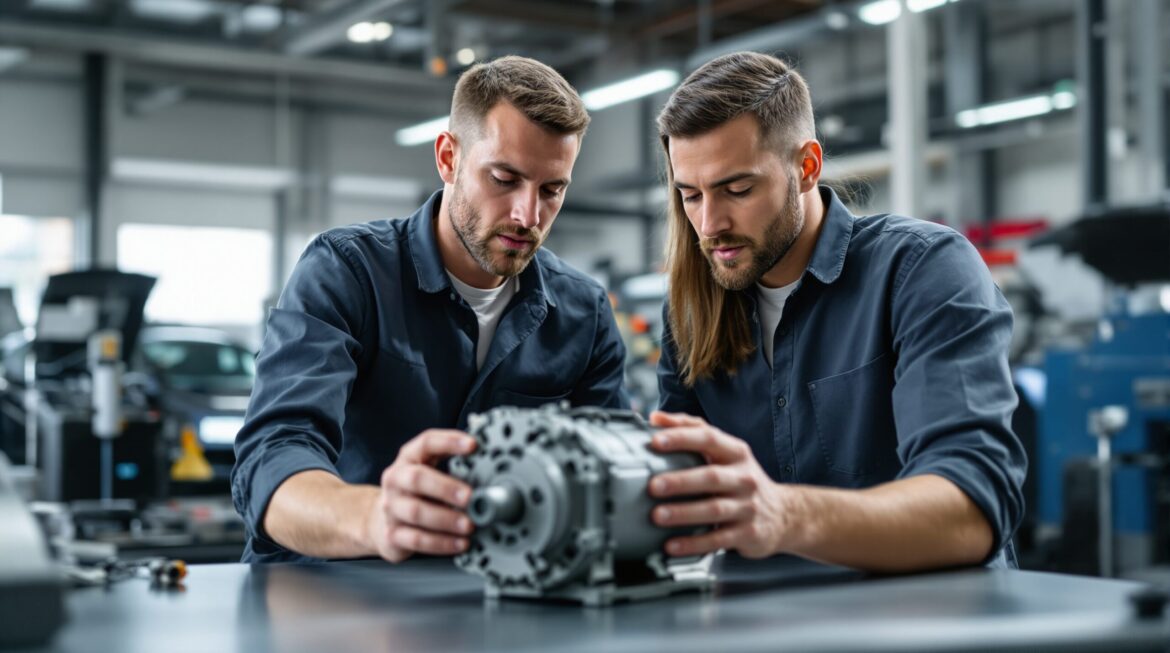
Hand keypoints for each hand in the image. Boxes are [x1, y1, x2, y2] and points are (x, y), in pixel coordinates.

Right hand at [366, 429, 477, 562]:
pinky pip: (417, 539)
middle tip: (469, 497)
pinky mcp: (392, 534)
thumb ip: (455, 469)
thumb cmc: (417, 493)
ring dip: (447, 519)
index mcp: (409, 458)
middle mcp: (396, 480)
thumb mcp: (432, 473)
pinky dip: (442, 543)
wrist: (382, 520)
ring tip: (469, 525)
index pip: (427, 442)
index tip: (473, 445)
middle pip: (417, 478)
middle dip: (446, 487)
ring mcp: (391, 508)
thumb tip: (492, 473)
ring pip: (417, 512)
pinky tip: (460, 543)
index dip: (449, 441)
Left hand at [648, 411, 788, 558]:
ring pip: (714, 509)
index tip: (655, 441)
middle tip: (653, 486)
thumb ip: (693, 431)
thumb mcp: (726, 451)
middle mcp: (745, 477)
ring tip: (658, 516)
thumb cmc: (743, 479)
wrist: (784, 514)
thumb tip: (655, 418)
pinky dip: (693, 543)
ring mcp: (748, 507)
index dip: (682, 438)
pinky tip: (672, 545)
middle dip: (680, 481)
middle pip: (711, 477)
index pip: (709, 438)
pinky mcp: (748, 533)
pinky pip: (718, 539)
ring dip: (684, 513)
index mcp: (736, 453)